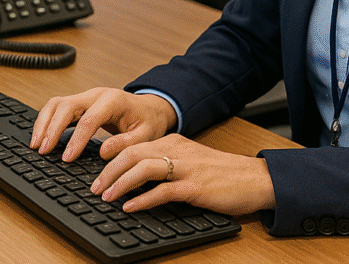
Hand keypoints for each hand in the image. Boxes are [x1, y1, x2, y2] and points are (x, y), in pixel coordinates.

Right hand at [30, 87, 176, 161]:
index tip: (66, 158)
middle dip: (52, 129)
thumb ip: (126, 143)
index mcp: (113, 100)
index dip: (75, 139)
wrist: (150, 108)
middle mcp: (96, 94)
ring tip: (36, 145)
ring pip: (56, 104)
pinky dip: (46, 121)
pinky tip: (41, 137)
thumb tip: (103, 152)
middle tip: (42, 151)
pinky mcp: (80, 103)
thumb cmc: (148, 121)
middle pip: (65, 106)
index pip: (88, 119)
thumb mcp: (146, 135)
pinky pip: (57, 108)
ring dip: (44, 123)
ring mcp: (86, 97)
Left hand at [92, 134, 276, 216]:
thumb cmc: (223, 174)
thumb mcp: (190, 161)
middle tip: (93, 187)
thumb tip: (136, 178)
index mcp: (174, 142)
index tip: (96, 171)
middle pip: (132, 153)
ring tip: (105, 197)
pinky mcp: (196, 187)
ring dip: (120, 183)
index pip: (134, 145)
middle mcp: (177, 150)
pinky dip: (143, 199)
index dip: (111, 158)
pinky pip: (163, 191)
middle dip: (108, 171)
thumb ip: (166, 165)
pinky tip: (130, 207)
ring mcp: (186, 168)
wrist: (255, 179)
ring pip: (144, 168)